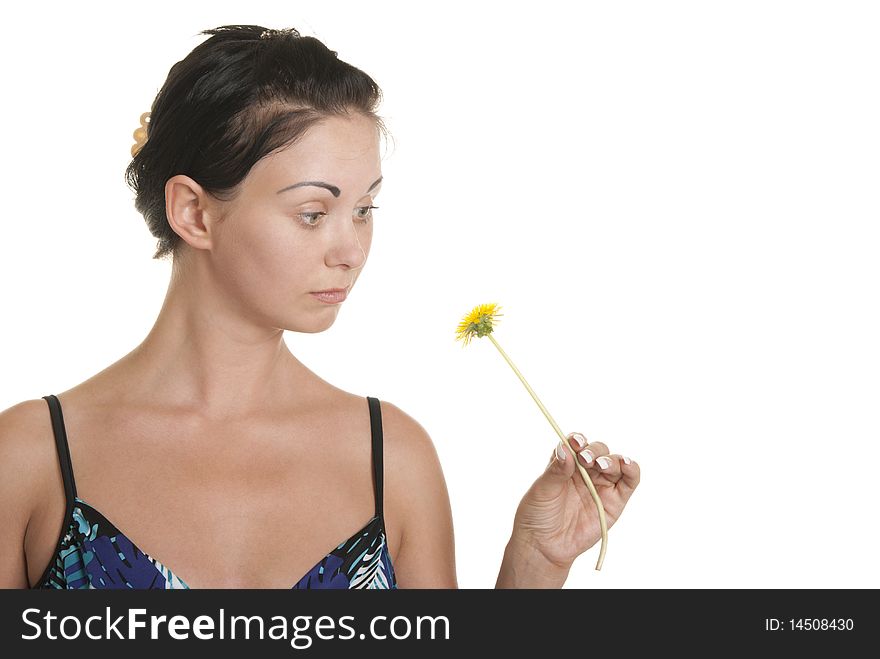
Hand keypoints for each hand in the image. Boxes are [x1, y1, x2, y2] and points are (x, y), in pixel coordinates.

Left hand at [510, 432, 639, 569]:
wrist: (545, 545)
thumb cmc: (538, 515)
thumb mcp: (542, 489)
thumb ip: (556, 470)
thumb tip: (565, 450)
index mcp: (567, 463)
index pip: (577, 443)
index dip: (578, 440)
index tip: (575, 442)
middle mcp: (586, 471)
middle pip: (598, 450)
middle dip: (594, 451)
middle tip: (585, 459)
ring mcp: (602, 485)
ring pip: (615, 462)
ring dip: (612, 459)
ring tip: (601, 465)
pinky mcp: (615, 501)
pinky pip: (629, 481)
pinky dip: (631, 469)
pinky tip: (627, 464)